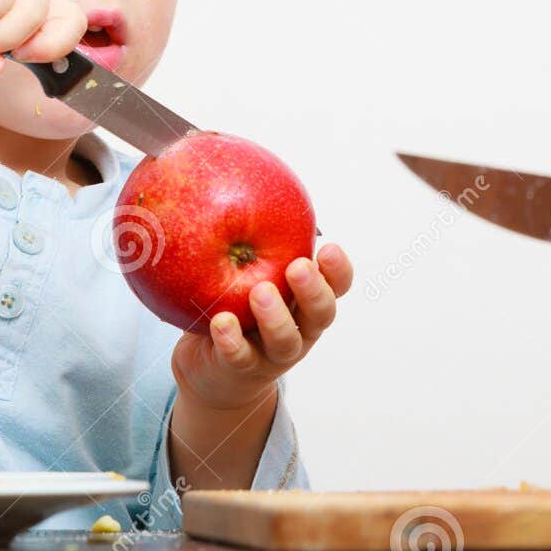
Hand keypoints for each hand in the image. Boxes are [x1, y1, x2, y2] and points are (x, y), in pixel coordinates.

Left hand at [171, 244, 352, 411]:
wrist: (213, 370)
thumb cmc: (236, 306)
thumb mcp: (248, 271)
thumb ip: (255, 239)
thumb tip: (244, 179)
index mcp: (307, 300)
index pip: (336, 285)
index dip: (338, 269)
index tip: (327, 247)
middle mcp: (300, 328)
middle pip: (321, 314)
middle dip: (314, 290)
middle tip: (298, 267)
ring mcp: (273, 353)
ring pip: (286, 340)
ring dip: (275, 317)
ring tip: (259, 292)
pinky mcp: (243, 370)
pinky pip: (241, 358)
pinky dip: (232, 341)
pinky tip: (221, 323)